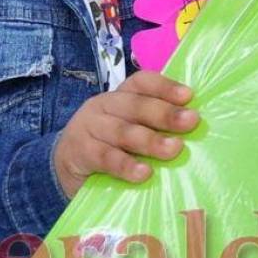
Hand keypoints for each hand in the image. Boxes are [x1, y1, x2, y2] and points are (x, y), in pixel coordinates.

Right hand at [54, 70, 197, 196]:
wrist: (63, 167)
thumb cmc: (106, 149)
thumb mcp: (126, 132)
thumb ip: (151, 128)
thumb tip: (194, 133)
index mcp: (118, 97)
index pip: (141, 83)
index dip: (164, 87)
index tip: (188, 96)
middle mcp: (103, 106)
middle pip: (135, 105)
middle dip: (165, 113)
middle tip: (191, 121)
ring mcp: (89, 128)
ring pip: (122, 131)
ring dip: (150, 140)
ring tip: (174, 149)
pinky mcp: (80, 152)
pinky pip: (106, 157)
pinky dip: (125, 165)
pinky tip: (144, 173)